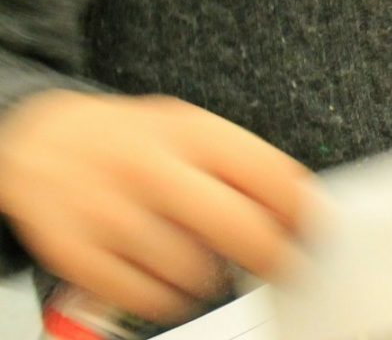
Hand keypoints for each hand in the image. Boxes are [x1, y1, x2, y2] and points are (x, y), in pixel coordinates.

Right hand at [0, 91, 312, 323]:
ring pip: (192, 269)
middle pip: (238, 228)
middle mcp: (153, 170)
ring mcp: (112, 212)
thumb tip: (298, 206)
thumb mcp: (188, 127)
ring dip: (216, 280)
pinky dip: (168, 300)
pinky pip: (143, 295)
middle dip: (273, 258)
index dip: (303, 212)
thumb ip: (240, 161)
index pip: (269, 174)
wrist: (40, 140)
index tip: (315, 232)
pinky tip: (172, 285)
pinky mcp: (78, 252)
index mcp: (190, 132)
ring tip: (215, 269)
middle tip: (284, 269)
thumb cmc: (127, 138)